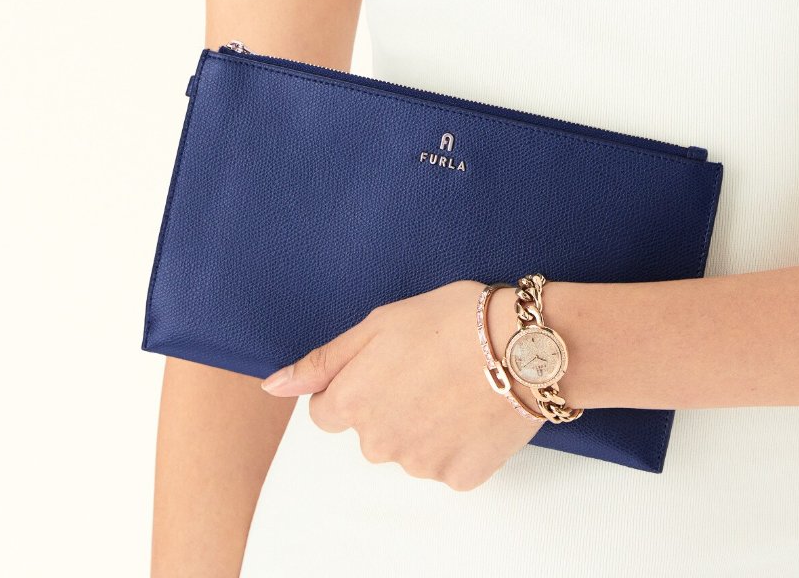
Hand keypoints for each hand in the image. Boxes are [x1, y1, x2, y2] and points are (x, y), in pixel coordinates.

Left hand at [258, 278, 544, 490]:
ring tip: (458, 382)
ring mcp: (420, 465)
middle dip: (391, 404)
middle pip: (369, 432)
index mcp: (353, 401)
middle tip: (429, 367)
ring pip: (409, 449)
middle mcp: (379, 442)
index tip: (388, 364)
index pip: (326, 412)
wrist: (524, 345)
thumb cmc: (455, 320)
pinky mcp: (459, 478)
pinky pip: (447, 464)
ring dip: (425, 423)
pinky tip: (476, 408)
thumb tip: (274, 386)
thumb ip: (324, 360)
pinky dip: (458, 441)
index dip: (356, 383)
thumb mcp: (380, 323)